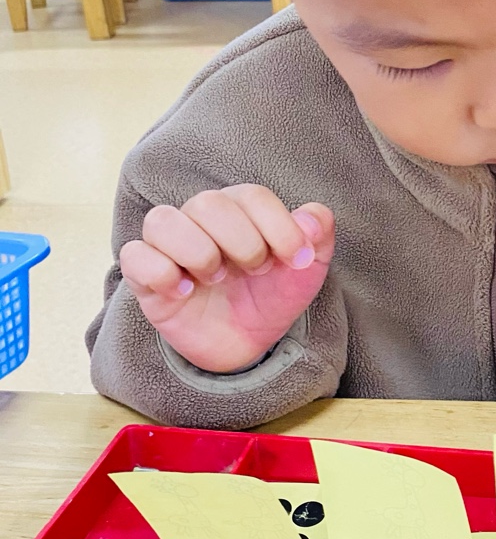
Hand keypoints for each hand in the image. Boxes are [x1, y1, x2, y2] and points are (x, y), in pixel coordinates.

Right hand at [119, 185, 334, 372]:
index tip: (297, 259)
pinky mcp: (145, 277)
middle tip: (257, 270)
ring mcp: (169, 247)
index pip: (251, 195)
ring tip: (216, 278)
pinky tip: (185, 292)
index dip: (278, 225)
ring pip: (162, 220)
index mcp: (239, 209)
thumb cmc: (271, 294)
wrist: (248, 343)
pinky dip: (160, 273)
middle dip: (242, 241)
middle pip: (208, 203)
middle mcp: (200, 219)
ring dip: (198, 252)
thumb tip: (312, 218)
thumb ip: (318, 235)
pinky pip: (135, 256)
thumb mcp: (307, 269)